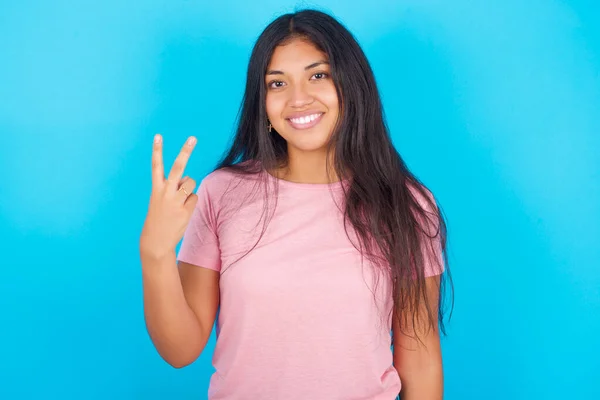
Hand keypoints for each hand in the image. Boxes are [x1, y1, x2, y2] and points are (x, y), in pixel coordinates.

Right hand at [140, 134, 197, 260]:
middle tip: (193, 137)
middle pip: (178, 167)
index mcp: (156, 188)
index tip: (158, 135)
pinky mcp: (185, 210)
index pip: (156, 166)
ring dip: (189, 189)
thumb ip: (174, 187)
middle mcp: (165, 192)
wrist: (156, 241)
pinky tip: (183, 213)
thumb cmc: (160, 217)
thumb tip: (188, 180)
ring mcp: (176, 201)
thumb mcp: (163, 200)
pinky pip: (195, 198)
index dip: (157, 150)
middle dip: (185, 151)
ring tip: (179, 203)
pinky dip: (191, 203)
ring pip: (191, 182)